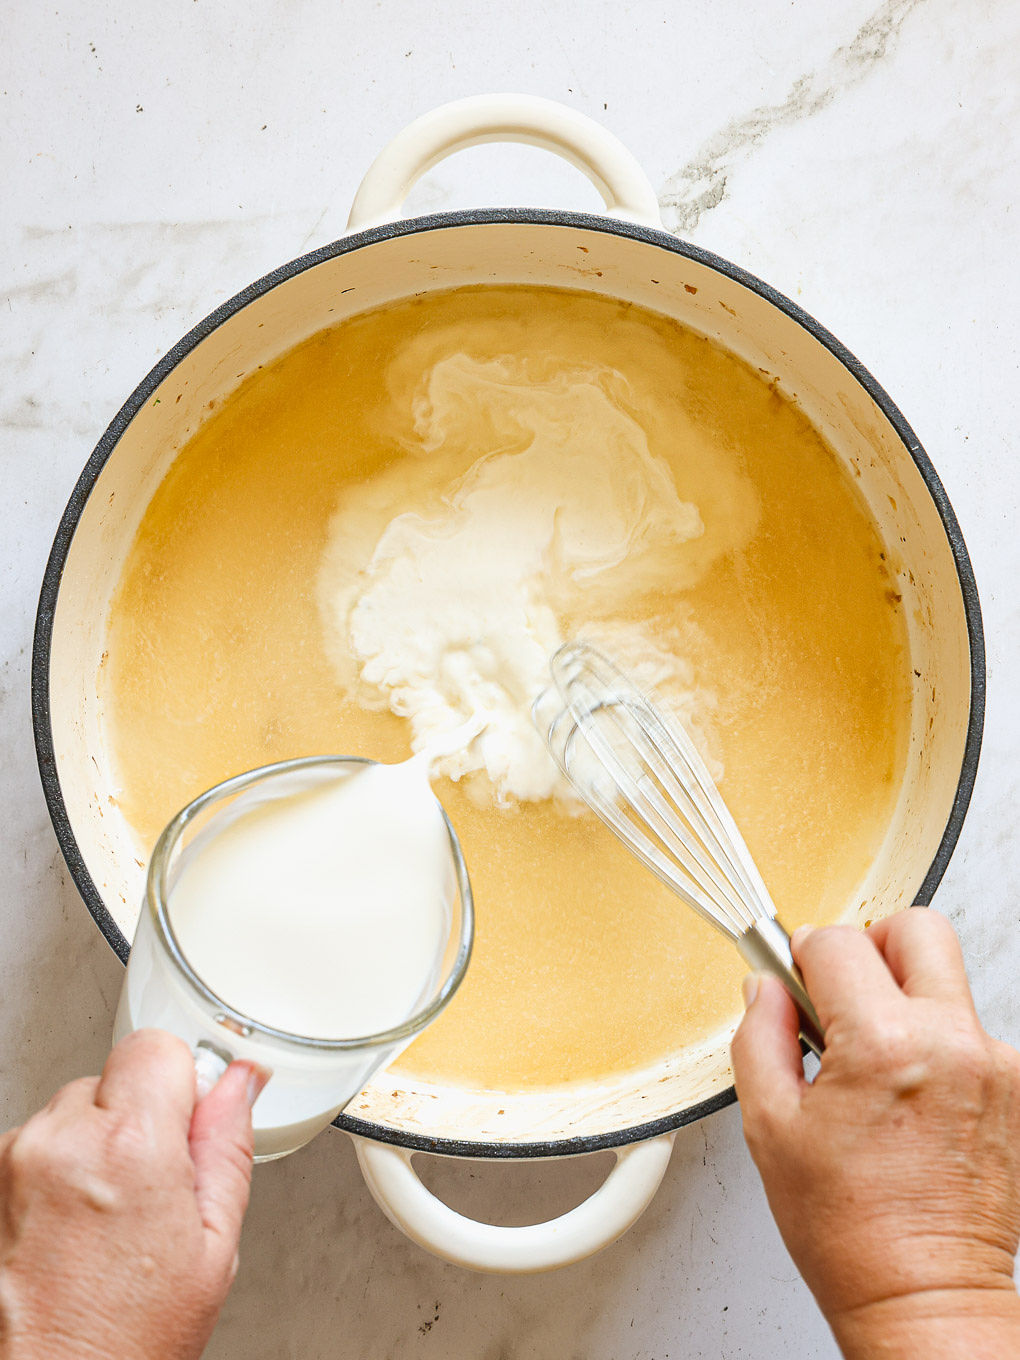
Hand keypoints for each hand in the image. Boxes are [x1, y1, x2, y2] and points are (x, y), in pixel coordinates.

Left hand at [0, 1029, 267, 1359]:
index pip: (155, 1046)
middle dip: (138, 1118)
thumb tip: (240, 1081)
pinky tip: (72, 1227)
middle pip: (115, 1078)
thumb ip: (228, 1145)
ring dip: (94, 1145)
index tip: (187, 1121)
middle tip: (151, 1191)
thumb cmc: (127, 1338)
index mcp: (129, 1147)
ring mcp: (15, 1159)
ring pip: (75, 1111)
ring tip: (107, 1219)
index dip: (180, 1081)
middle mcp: (61, 1141)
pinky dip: (58, 1170)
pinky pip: (40, 1143)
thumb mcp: (214, 1246)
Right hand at [732, 908, 1019, 1359]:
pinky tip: (907, 1096)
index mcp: (885, 1045)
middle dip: (870, 945)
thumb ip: (760, 1036)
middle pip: (916, 928)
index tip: (792, 981)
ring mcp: (995, 1064)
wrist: (925, 1297)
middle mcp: (952, 1042)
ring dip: (904, 999)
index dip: (801, 955)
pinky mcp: (1017, 1088)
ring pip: (945, 980)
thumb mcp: (770, 1126)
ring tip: (874, 1062)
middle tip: (843, 993)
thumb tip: (766, 988)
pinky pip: (968, 1029)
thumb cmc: (851, 1230)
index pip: (838, 941)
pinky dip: (934, 1043)